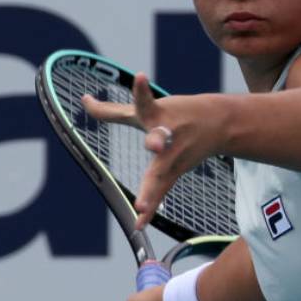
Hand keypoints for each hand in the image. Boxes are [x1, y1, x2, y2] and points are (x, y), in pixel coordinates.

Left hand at [81, 73, 225, 228]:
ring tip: (141, 205)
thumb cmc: (175, 113)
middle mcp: (167, 134)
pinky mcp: (177, 171)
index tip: (141, 76)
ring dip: (152, 189)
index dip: (142, 89)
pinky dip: (150, 208)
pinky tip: (138, 224)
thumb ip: (112, 110)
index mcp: (156, 114)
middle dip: (157, 141)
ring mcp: (173, 155)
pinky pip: (161, 191)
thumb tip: (82, 100)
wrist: (218, 123)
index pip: (145, 101)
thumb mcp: (145, 110)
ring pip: (161, 173)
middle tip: (155, 144)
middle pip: (160, 138)